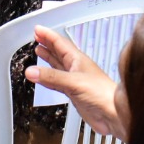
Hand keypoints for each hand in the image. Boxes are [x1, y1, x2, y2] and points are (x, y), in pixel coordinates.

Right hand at [26, 25, 126, 139]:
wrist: (112, 114)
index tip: (37, 29)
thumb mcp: (73, 82)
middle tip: (37, 37)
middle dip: (47, 43)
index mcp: (78, 60)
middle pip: (58, 52)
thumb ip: (52, 77)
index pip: (60, 43)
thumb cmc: (102, 93)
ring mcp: (75, 80)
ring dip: (48, 58)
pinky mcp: (73, 93)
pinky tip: (44, 77)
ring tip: (39, 51)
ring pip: (57, 66)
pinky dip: (48, 78)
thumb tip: (31, 71)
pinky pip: (57, 82)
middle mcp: (76, 68)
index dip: (48, 35)